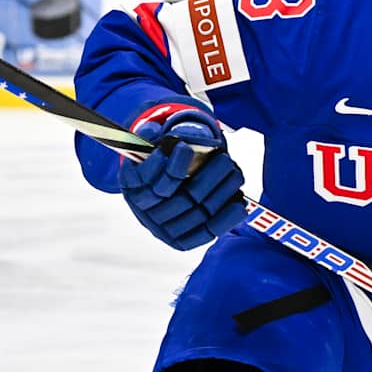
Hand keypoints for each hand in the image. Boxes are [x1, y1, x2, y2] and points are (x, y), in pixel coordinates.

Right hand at [119, 101, 244, 250]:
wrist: (162, 189)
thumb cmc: (159, 163)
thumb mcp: (149, 145)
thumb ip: (150, 135)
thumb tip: (151, 130)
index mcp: (132, 186)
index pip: (151, 179)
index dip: (171, 165)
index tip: (186, 147)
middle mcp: (145, 212)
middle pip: (179, 197)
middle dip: (206, 177)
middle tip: (225, 159)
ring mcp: (163, 229)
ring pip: (196, 213)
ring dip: (220, 192)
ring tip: (234, 173)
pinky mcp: (181, 241)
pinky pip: (205, 233)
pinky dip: (224, 219)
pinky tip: (239, 204)